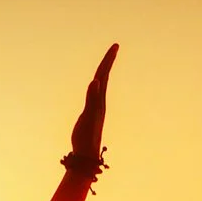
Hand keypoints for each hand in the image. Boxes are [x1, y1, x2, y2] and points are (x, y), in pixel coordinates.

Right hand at [66, 43, 117, 174]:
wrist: (86, 155)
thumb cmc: (87, 137)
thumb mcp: (88, 116)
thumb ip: (91, 98)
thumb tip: (96, 81)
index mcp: (99, 99)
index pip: (104, 74)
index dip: (108, 60)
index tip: (115, 46)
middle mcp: (100, 101)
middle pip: (104, 76)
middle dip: (108, 61)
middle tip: (115, 46)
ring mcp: (96, 106)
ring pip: (101, 84)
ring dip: (104, 71)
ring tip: (107, 60)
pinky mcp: (91, 112)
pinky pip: (94, 93)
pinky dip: (96, 84)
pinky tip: (96, 83)